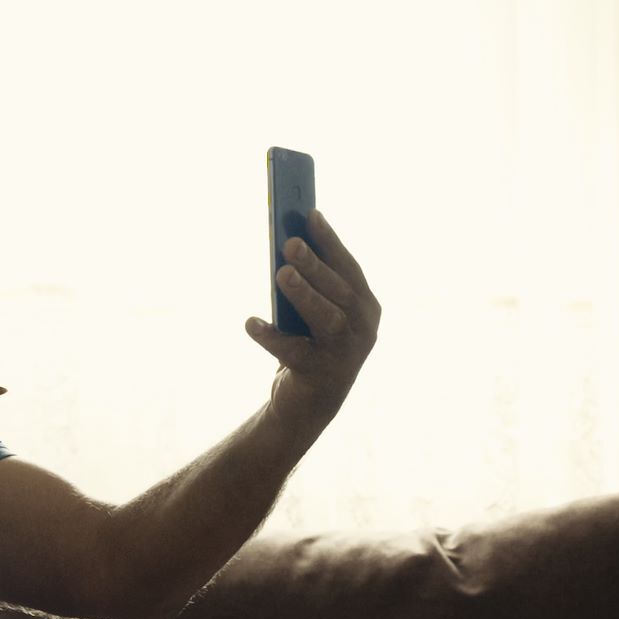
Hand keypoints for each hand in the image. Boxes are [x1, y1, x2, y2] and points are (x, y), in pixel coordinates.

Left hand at [246, 209, 380, 422]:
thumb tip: (285, 245)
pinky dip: (272, 337)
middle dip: (316, 265)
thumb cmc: (311, 345)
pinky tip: (252, 322)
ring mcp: (346, 355)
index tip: (310, 214)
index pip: (349, 268)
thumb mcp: (313, 312)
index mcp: (366, 307)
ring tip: (281, 274)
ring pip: (327, 319)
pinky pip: (294, 352)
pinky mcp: (321, 376)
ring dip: (304, 294)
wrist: (309, 403)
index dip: (331, 241)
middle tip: (290, 243)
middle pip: (341, 292)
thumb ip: (310, 285)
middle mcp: (363, 330)